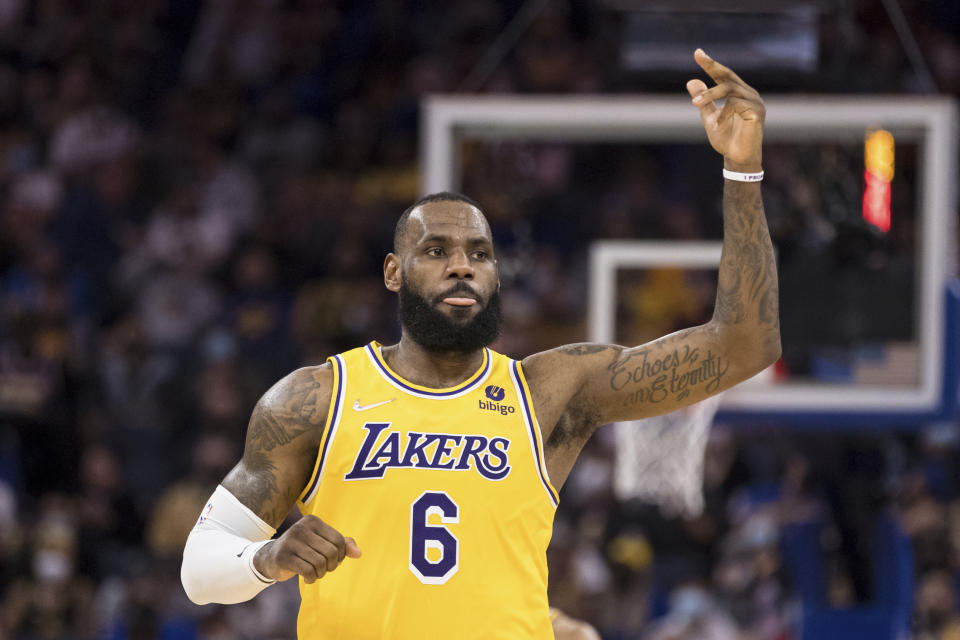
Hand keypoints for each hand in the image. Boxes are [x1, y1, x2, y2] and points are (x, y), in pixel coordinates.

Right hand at [254, 515, 361, 582]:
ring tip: (316, 574)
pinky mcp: (283, 557)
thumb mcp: (321, 543)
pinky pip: (308, 571)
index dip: (341, 555)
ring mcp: (290, 541)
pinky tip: (308, 578)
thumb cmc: (302, 550)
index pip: (338, 540)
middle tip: (325, 569)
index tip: (334, 561)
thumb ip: (342, 545)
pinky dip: (312, 578)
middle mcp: (301, 528)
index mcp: (312, 521)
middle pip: (331, 552)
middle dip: (332, 566)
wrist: (270, 558)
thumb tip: (358, 554)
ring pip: (320, 563)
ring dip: (321, 573)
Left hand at [686, 49, 764, 171]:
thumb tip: (691, 81)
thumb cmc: (726, 139)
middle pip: (727, 76)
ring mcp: (755, 101)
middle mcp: (748, 93)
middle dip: (711, 69)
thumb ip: (703, 101)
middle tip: (696, 66)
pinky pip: (736, 104)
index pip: (723, 74)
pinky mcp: (758, 112)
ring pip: (729, 89)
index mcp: (737, 93)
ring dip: (710, 95)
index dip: (711, 64)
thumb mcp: (709, 117)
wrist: (737, 158)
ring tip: (696, 104)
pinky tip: (717, 125)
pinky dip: (723, 113)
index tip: (697, 52)